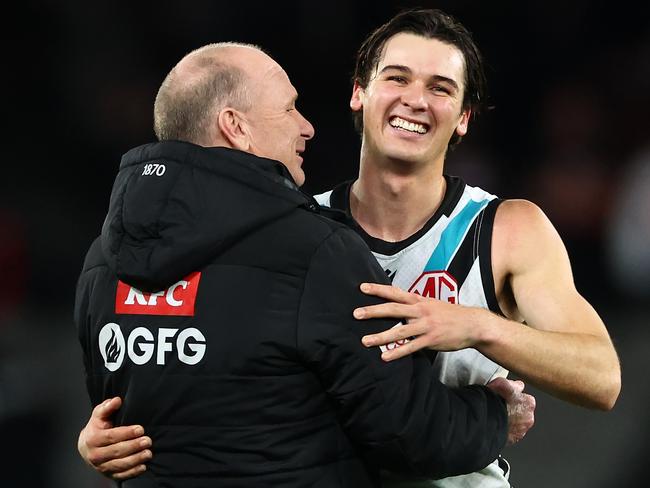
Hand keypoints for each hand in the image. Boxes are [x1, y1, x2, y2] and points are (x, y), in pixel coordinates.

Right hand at [77, 397, 152, 479]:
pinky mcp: (107, 474)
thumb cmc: (96, 427)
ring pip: (119, 465)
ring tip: (148, 453)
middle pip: (116, 451)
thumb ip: (107, 407)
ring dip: (135, 460)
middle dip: (134, 446)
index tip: (141, 429)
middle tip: (148, 441)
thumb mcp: (99, 415)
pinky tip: (143, 467)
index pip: (111, 436)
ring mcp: (101, 466)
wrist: (86, 446)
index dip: (127, 433)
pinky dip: (132, 472)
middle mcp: (95, 455)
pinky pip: (120, 475)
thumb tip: (117, 400)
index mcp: (92, 439)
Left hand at [354, 282, 482, 360]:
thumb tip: (397, 297)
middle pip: (393, 309)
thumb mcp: (431, 303)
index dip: (378, 289)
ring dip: (381, 336)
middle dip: (373, 311)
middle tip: (356, 313)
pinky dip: (397, 353)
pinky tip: (385, 357)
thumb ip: (414, 302)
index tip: (362, 287)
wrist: (473, 324)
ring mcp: (426, 326)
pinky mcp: (431, 341)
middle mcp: (420, 311)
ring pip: (399, 331)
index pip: (395, 292)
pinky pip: (411, 347)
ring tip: (365, 341)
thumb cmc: (450, 314)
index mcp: (419, 301)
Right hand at [486, 378, 534, 445]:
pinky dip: (505, 428)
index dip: (515, 397)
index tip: (507, 397)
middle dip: (514, 410)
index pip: (525, 398)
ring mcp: (521, 430)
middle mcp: (529, 418)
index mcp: (529, 403)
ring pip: (517, 423)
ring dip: (510, 420)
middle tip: (501, 406)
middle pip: (522, 412)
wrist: (485, 419)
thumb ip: (515, 385)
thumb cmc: (494, 400)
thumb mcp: (504, 383)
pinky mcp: (513, 439)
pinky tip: (496, 423)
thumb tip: (519, 385)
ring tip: (497, 415)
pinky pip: (510, 432)